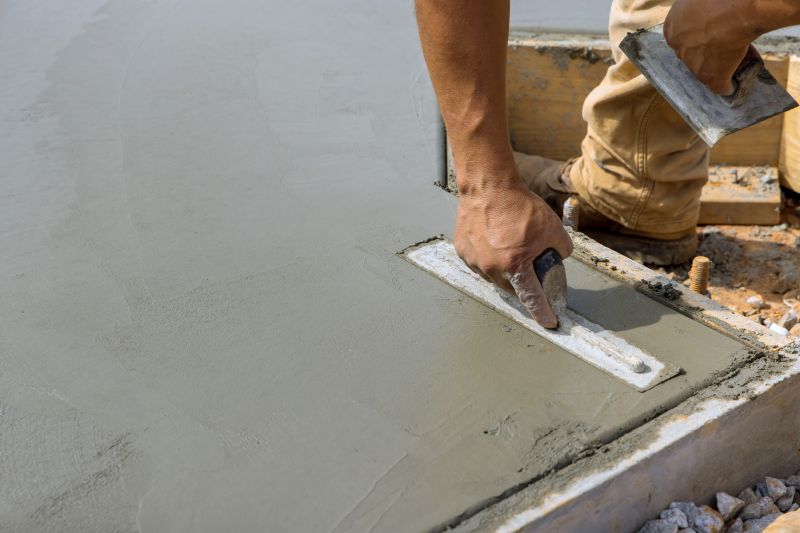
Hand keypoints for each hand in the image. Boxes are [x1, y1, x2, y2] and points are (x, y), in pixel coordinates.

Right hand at [455, 180, 572, 327]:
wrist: (489, 186)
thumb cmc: (519, 205)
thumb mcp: (553, 227)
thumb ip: (561, 247)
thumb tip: (560, 256)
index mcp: (515, 264)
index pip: (531, 297)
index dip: (542, 312)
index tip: (549, 322)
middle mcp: (492, 267)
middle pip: (511, 287)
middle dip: (523, 282)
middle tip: (529, 266)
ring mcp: (474, 260)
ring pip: (493, 277)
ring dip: (504, 270)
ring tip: (510, 248)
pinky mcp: (463, 251)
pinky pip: (479, 263)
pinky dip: (489, 258)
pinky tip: (495, 242)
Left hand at [664, 0, 753, 94]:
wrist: (736, 10)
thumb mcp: (697, 1)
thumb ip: (697, 9)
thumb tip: (707, 12)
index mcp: (671, 28)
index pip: (681, 38)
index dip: (697, 36)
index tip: (710, 32)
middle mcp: (678, 48)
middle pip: (691, 54)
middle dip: (704, 51)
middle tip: (722, 45)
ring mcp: (693, 65)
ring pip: (704, 70)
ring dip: (716, 68)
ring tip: (733, 62)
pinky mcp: (711, 77)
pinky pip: (720, 86)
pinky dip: (727, 86)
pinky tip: (733, 85)